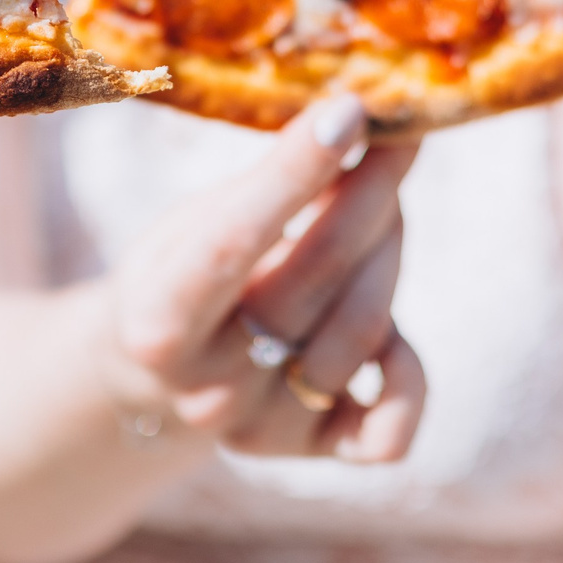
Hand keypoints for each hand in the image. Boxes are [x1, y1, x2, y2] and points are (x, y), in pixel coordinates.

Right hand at [102, 94, 426, 462]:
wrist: (154, 381)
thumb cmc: (180, 276)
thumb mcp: (186, 227)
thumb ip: (258, 194)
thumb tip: (350, 123)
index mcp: (156, 326)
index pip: (232, 243)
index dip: (295, 172)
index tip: (349, 108)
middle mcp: (208, 390)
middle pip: (315, 280)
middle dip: (369, 194)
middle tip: (398, 137)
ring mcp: (263, 429)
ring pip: (364, 333)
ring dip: (389, 256)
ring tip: (381, 212)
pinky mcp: (312, 455)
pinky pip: (392, 428)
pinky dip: (409, 374)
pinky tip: (391, 333)